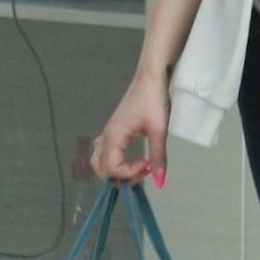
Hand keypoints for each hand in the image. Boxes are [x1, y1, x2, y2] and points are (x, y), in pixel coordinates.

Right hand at [91, 69, 169, 184]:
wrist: (151, 77)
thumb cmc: (154, 100)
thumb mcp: (159, 130)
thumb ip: (158, 157)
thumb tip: (160, 182)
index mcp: (113, 137)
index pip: (111, 168)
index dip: (130, 173)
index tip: (148, 165)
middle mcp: (106, 137)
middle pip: (100, 168)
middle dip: (121, 176)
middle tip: (143, 171)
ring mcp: (108, 132)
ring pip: (99, 160)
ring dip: (115, 170)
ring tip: (137, 167)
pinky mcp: (114, 129)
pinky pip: (105, 151)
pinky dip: (113, 160)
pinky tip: (130, 158)